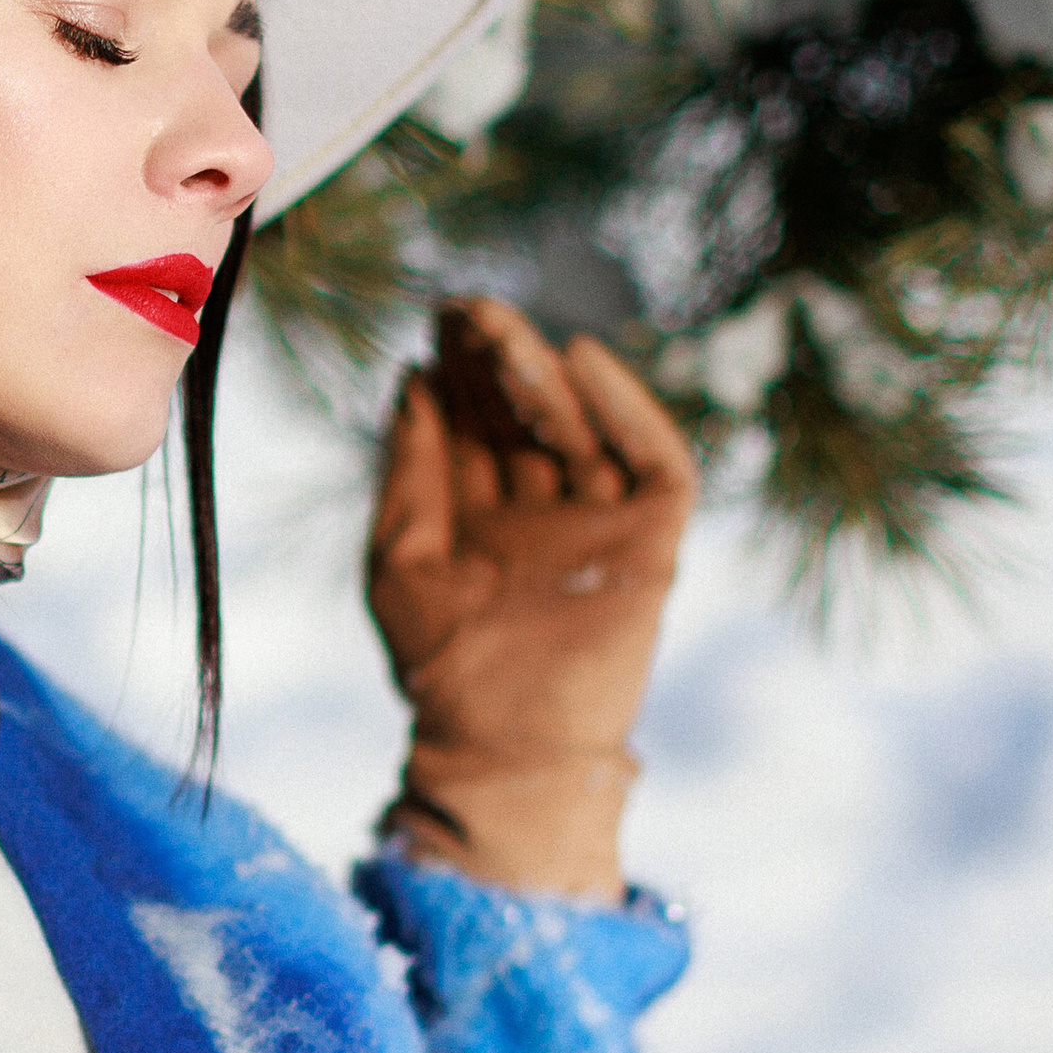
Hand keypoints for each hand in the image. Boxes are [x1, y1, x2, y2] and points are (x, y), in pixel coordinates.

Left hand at [365, 297, 696, 900]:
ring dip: (540, 373)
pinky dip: (625, 407)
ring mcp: (599, 522)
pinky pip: (652, 457)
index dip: (457, 370)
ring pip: (579, 426)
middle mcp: (545, 509)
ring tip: (497, 328)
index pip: (476, 422)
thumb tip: (410, 381)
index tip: (432, 320)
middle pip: (525, 413)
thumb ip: (409, 473)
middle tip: (464, 307)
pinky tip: (580, 361)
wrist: (502, 746)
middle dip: (495, 360)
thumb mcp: (400, 559)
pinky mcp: (649, 540)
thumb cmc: (441, 666)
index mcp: (483, 513)